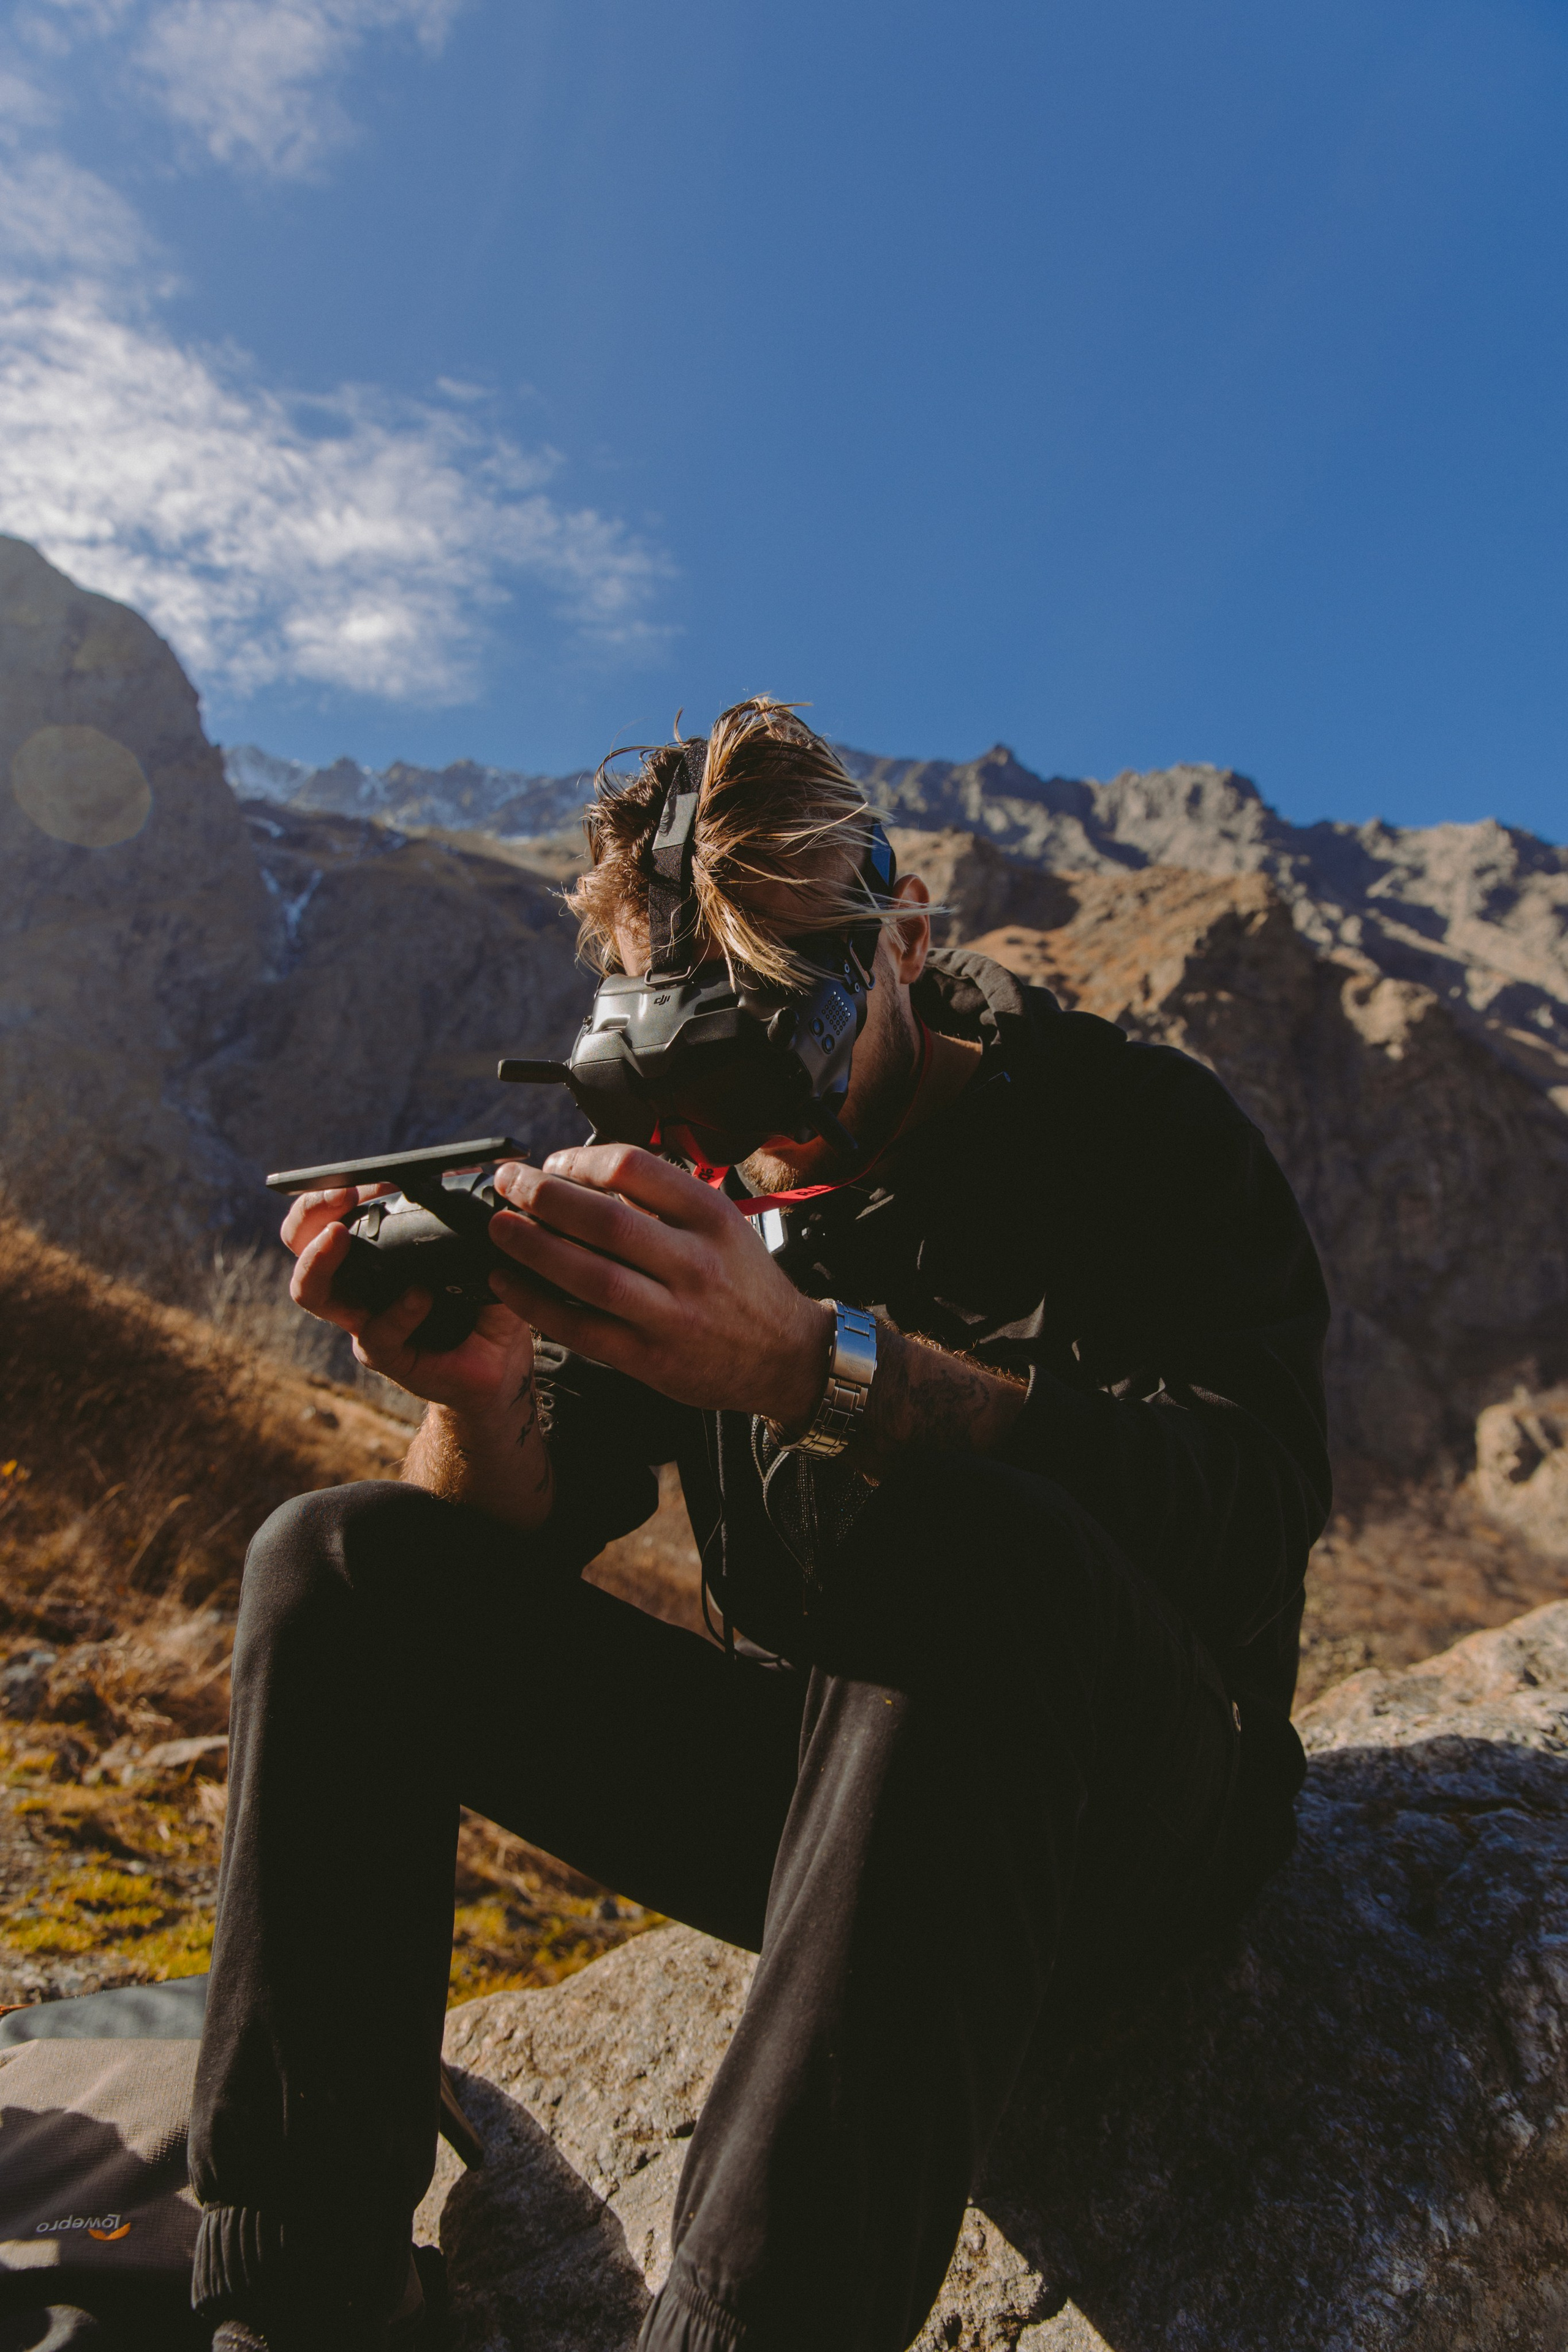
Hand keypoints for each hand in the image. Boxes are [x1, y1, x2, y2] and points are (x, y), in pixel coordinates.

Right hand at [282, 1183, 534, 1417]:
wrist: (499, 1362)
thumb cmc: (481, 1301)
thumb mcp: (478, 1252)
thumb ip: (469, 1218)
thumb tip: (467, 1173)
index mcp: (372, 1257)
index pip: (325, 1218)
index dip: (332, 1195)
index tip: (368, 1178)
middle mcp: (355, 1287)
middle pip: (300, 1246)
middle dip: (310, 1215)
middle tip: (341, 1195)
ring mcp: (364, 1321)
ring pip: (312, 1293)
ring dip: (319, 1260)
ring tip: (341, 1235)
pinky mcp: (387, 1356)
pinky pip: (377, 1334)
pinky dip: (399, 1312)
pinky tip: (421, 1295)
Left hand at [488, 1147, 833, 1426]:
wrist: (784, 1355)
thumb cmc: (745, 1284)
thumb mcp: (721, 1225)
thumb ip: (662, 1201)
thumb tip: (583, 1177)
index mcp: (710, 1217)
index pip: (634, 1168)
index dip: (580, 1160)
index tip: (552, 1164)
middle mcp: (694, 1262)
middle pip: (604, 1219)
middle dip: (542, 1196)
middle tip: (508, 1184)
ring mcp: (673, 1314)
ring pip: (588, 1275)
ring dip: (532, 1248)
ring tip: (500, 1228)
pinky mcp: (652, 1358)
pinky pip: (582, 1328)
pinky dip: (537, 1305)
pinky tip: (509, 1285)